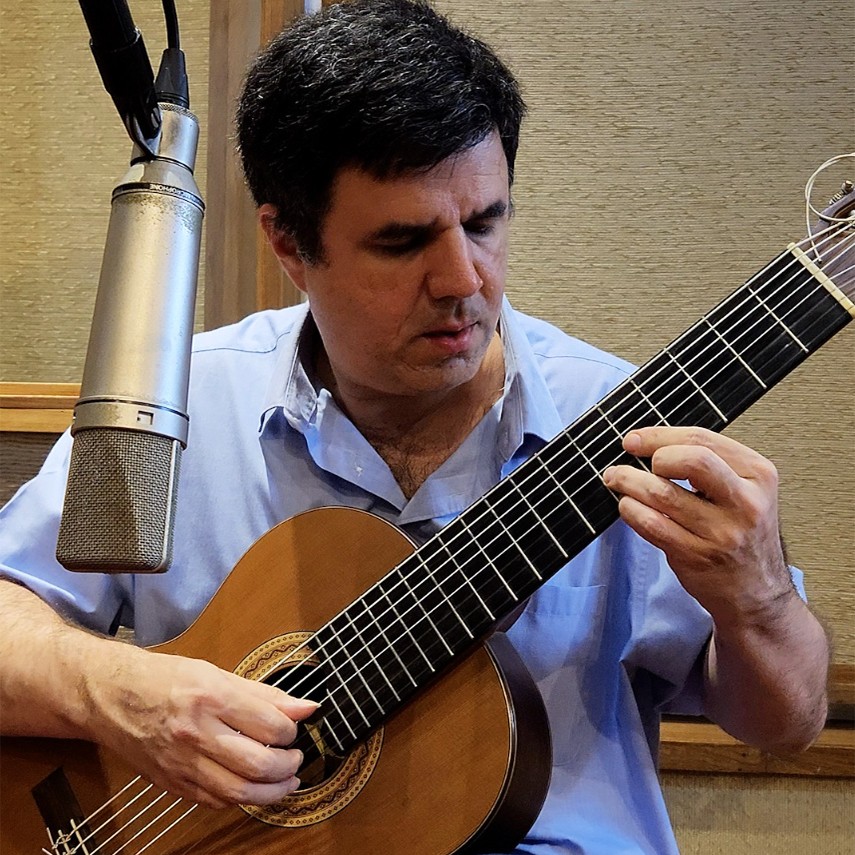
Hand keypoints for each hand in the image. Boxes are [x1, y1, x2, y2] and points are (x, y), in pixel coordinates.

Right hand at [86, 646, 317, 807]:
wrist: (111, 696)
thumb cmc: (165, 679)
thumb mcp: (217, 673)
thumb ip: (265, 694)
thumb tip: (305, 707)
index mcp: (211, 698)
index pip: (270, 725)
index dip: (292, 730)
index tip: (294, 728)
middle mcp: (196, 733)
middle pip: (257, 764)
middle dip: (288, 766)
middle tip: (295, 759)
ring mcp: (182, 763)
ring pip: (239, 792)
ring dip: (272, 792)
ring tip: (285, 780)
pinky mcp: (173, 783)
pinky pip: (216, 801)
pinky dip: (241, 798)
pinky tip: (251, 786)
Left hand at [602, 426, 794, 622]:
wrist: (757, 592)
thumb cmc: (742, 533)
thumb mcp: (744, 490)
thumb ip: (709, 464)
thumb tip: (649, 442)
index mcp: (758, 475)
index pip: (703, 440)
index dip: (659, 436)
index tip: (634, 439)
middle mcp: (745, 502)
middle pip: (692, 461)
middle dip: (653, 455)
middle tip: (631, 459)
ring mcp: (721, 533)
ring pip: (663, 494)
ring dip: (629, 482)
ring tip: (616, 479)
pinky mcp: (697, 556)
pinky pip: (652, 525)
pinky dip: (630, 510)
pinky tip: (626, 505)